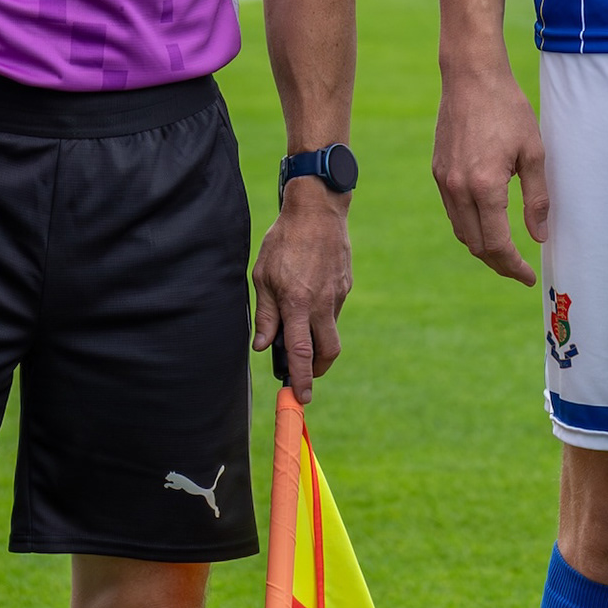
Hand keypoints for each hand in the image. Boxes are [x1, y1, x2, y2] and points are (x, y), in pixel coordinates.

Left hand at [252, 187, 349, 401]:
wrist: (318, 209)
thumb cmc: (284, 240)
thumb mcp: (263, 276)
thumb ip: (265, 314)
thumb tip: (261, 344)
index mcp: (298, 303)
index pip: (300, 352)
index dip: (301, 378)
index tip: (300, 397)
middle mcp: (322, 303)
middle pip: (328, 351)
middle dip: (318, 370)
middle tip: (305, 374)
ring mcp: (338, 295)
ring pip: (330, 329)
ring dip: (316, 338)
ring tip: (298, 323)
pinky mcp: (346, 285)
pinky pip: (334, 310)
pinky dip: (321, 315)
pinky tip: (308, 295)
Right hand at [429, 54, 548, 284]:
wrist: (471, 77)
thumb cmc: (508, 109)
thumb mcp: (534, 152)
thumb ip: (536, 199)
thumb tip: (538, 236)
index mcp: (485, 186)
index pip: (497, 244)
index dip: (513, 266)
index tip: (528, 276)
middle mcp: (459, 188)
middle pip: (476, 245)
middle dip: (499, 263)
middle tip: (520, 269)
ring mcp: (444, 180)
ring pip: (461, 231)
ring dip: (483, 247)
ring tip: (506, 252)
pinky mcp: (438, 171)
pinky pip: (453, 211)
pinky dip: (470, 226)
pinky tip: (488, 224)